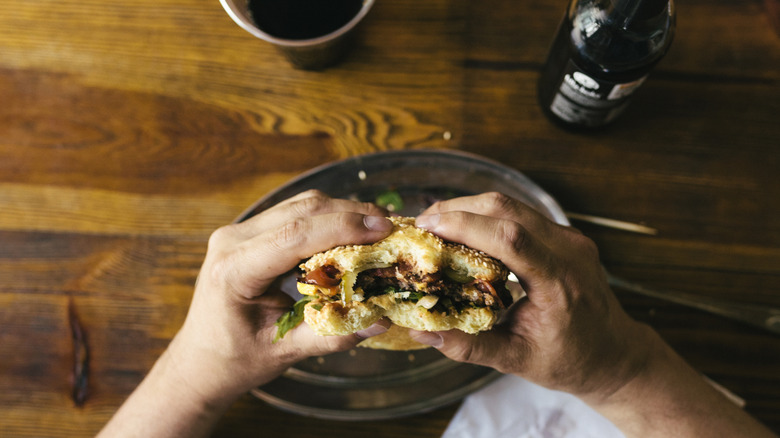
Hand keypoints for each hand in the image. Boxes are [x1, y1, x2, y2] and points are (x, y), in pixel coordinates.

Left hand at [99, 190, 393, 437]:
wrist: (201, 360)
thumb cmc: (236, 361)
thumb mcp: (283, 353)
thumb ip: (331, 335)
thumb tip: (381, 321)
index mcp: (234, 270)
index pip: (294, 234)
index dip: (342, 227)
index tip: (382, 228)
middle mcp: (232, 240)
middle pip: (301, 210)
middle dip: (350, 214)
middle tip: (391, 227)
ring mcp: (239, 231)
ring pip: (300, 204)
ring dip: (342, 212)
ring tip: (379, 228)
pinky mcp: (250, 231)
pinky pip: (295, 212)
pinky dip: (328, 218)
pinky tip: (353, 231)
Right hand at [409, 192, 649, 400]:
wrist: (616, 355)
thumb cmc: (570, 362)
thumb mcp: (517, 361)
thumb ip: (469, 347)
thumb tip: (423, 333)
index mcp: (559, 283)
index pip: (510, 238)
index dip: (465, 225)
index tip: (427, 227)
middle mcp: (569, 251)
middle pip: (507, 208)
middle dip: (458, 209)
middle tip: (422, 224)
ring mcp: (570, 238)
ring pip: (512, 205)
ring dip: (470, 208)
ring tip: (436, 225)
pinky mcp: (565, 236)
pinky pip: (521, 214)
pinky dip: (488, 217)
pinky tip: (466, 231)